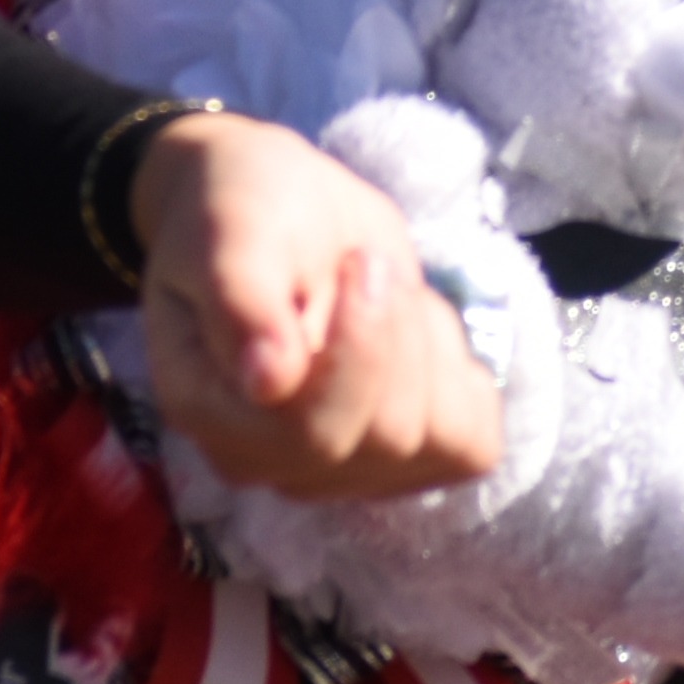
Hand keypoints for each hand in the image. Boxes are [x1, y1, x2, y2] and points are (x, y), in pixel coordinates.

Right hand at [131, 110, 504, 500]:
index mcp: (213, 414)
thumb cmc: (247, 215)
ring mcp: (340, 473)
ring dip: (428, 346)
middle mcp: (274, 464)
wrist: (278, 210)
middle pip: (387, 436)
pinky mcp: (401, 463)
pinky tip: (413, 332)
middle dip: (399, 331)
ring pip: (435, 441)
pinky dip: (460, 377)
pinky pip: (470, 446)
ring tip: (384, 293)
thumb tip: (267, 380)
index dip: (362, 348)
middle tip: (368, 262)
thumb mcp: (235, 229)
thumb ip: (241, 300)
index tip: (362, 261)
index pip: (314, 433)